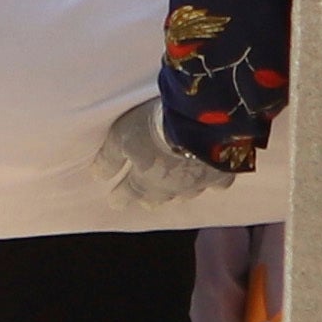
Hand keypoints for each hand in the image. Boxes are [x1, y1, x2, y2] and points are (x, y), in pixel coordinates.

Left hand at [93, 97, 221, 206]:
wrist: (201, 121)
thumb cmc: (155, 128)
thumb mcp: (121, 137)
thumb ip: (109, 158)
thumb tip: (98, 175)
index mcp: (145, 182)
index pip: (128, 193)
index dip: (120, 196)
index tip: (115, 201)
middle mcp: (172, 189)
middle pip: (158, 198)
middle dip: (150, 197)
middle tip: (145, 197)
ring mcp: (199, 184)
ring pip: (187, 193)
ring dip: (180, 189)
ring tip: (177, 184)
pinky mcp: (223, 173)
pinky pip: (217, 182)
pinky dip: (212, 179)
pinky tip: (213, 175)